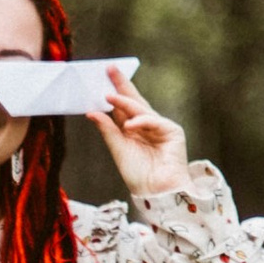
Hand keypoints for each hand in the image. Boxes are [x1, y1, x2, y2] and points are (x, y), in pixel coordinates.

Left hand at [94, 68, 188, 197]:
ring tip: (109, 96)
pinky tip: (129, 126)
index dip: (113, 91)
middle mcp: (147, 125)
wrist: (157, 193)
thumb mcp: (118, 150)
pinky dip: (141, 122)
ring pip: (141, 109)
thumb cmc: (139, 175)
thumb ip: (108, 130)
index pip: (122, 107)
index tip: (101, 76)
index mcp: (133, 129)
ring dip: (125, 102)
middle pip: (133, 100)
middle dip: (122, 85)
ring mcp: (160, 127)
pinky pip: (154, 121)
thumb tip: (91, 112)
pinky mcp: (172, 132)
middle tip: (110, 69)